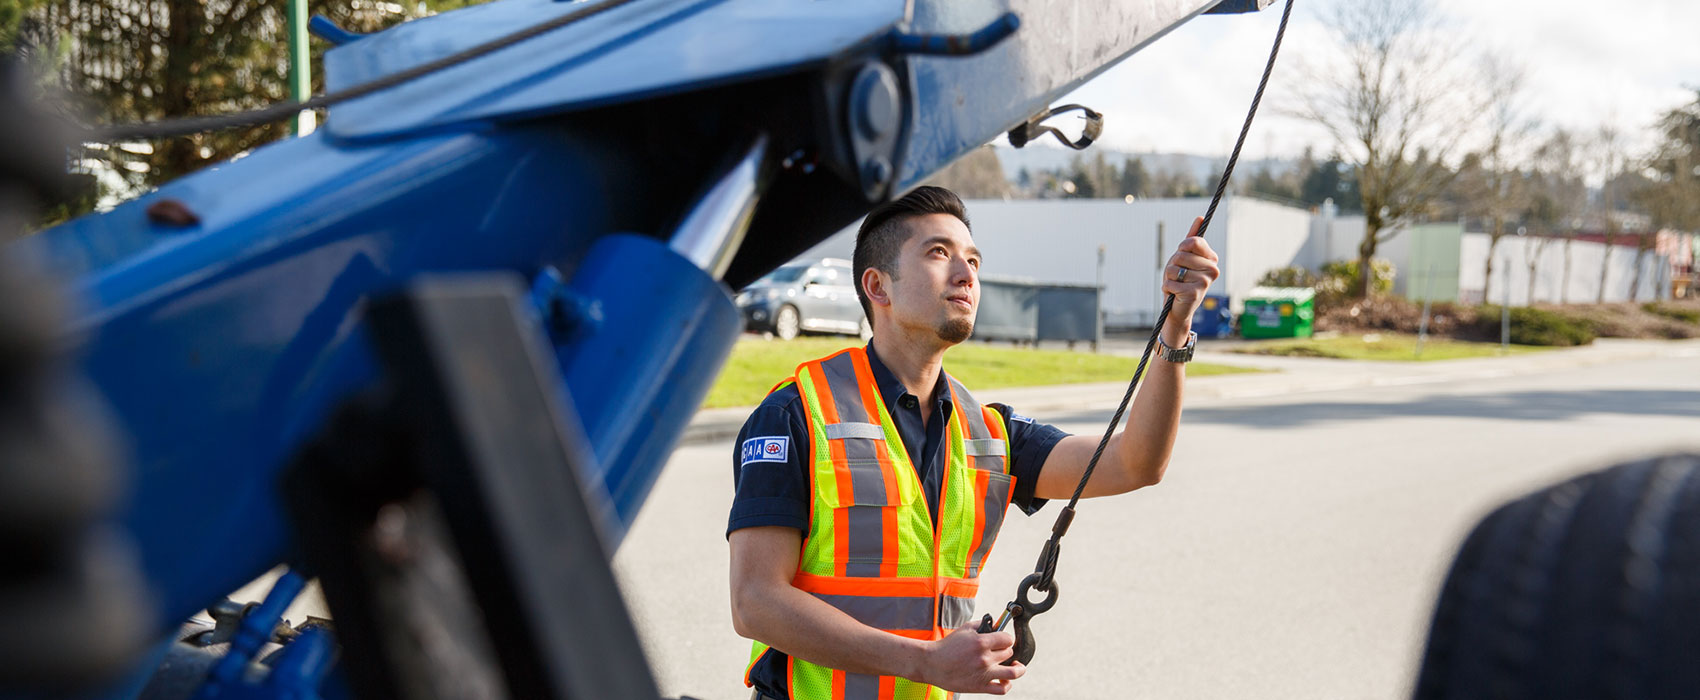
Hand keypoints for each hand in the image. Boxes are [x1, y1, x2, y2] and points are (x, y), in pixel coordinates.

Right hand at [914, 622, 1026, 693]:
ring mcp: (984, 674)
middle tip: (998, 651)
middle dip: (1005, 650)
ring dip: (1018, 668)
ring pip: (1013, 672)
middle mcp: (984, 659)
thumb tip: (997, 625)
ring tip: (1016, 666)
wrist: (932, 664)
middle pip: (1009, 653)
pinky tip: (1005, 679)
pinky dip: (1008, 684)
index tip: (1003, 640)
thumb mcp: (964, 629)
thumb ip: (982, 625)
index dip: (1006, 638)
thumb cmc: (947, 646)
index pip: (1008, 639)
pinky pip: (1002, 689)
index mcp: (981, 643)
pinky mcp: (980, 687)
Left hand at [1161, 216, 1219, 339]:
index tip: (1182, 257)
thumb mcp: (1184, 258)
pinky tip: (1175, 294)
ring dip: (1168, 278)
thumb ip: (1192, 240)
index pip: (1193, 242)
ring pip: (1173, 269)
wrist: (1178, 308)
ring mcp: (1205, 282)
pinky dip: (1167, 288)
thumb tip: (1200, 218)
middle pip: (1180, 255)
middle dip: (1172, 265)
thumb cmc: (1181, 280)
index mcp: (1212, 258)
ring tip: (1176, 285)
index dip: (1181, 248)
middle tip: (1178, 276)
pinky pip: (1170, 282)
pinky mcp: (1194, 293)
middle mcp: (1212, 269)